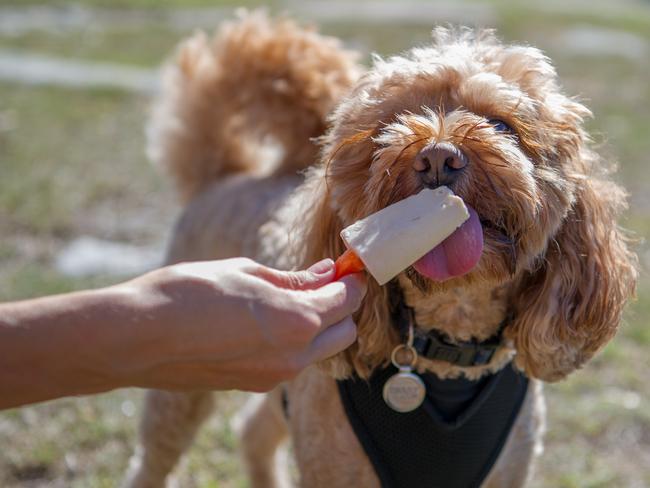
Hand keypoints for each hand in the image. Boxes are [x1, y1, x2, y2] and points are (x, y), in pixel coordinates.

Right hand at [117, 257, 366, 391]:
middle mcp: (295, 355)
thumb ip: (292, 279)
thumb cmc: (187, 293)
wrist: (138, 338)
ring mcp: (275, 376)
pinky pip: (292, 362)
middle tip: (322, 281)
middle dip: (342, 306)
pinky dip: (295, 341)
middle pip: (344, 332)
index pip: (347, 300)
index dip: (352, 280)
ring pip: (320, 350)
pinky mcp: (255, 385)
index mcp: (297, 320)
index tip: (347, 265)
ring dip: (319, 325)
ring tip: (291, 298)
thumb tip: (325, 273)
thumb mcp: (245, 272)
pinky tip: (267, 321)